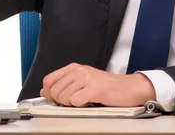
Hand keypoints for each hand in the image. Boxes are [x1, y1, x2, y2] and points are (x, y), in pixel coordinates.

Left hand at [40, 63, 155, 106]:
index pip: (49, 80)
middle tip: (74, 102)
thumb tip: (45, 90)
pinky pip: (76, 101)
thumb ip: (64, 84)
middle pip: (55, 91)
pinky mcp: (94, 89)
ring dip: (71, 105)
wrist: (129, 88)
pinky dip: (80, 106)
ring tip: (83, 102)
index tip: (55, 100)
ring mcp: (87, 79)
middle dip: (60, 101)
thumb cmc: (108, 86)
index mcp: (74, 68)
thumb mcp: (83, 82)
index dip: (49, 93)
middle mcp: (79, 70)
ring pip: (63, 97)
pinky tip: (88, 103)